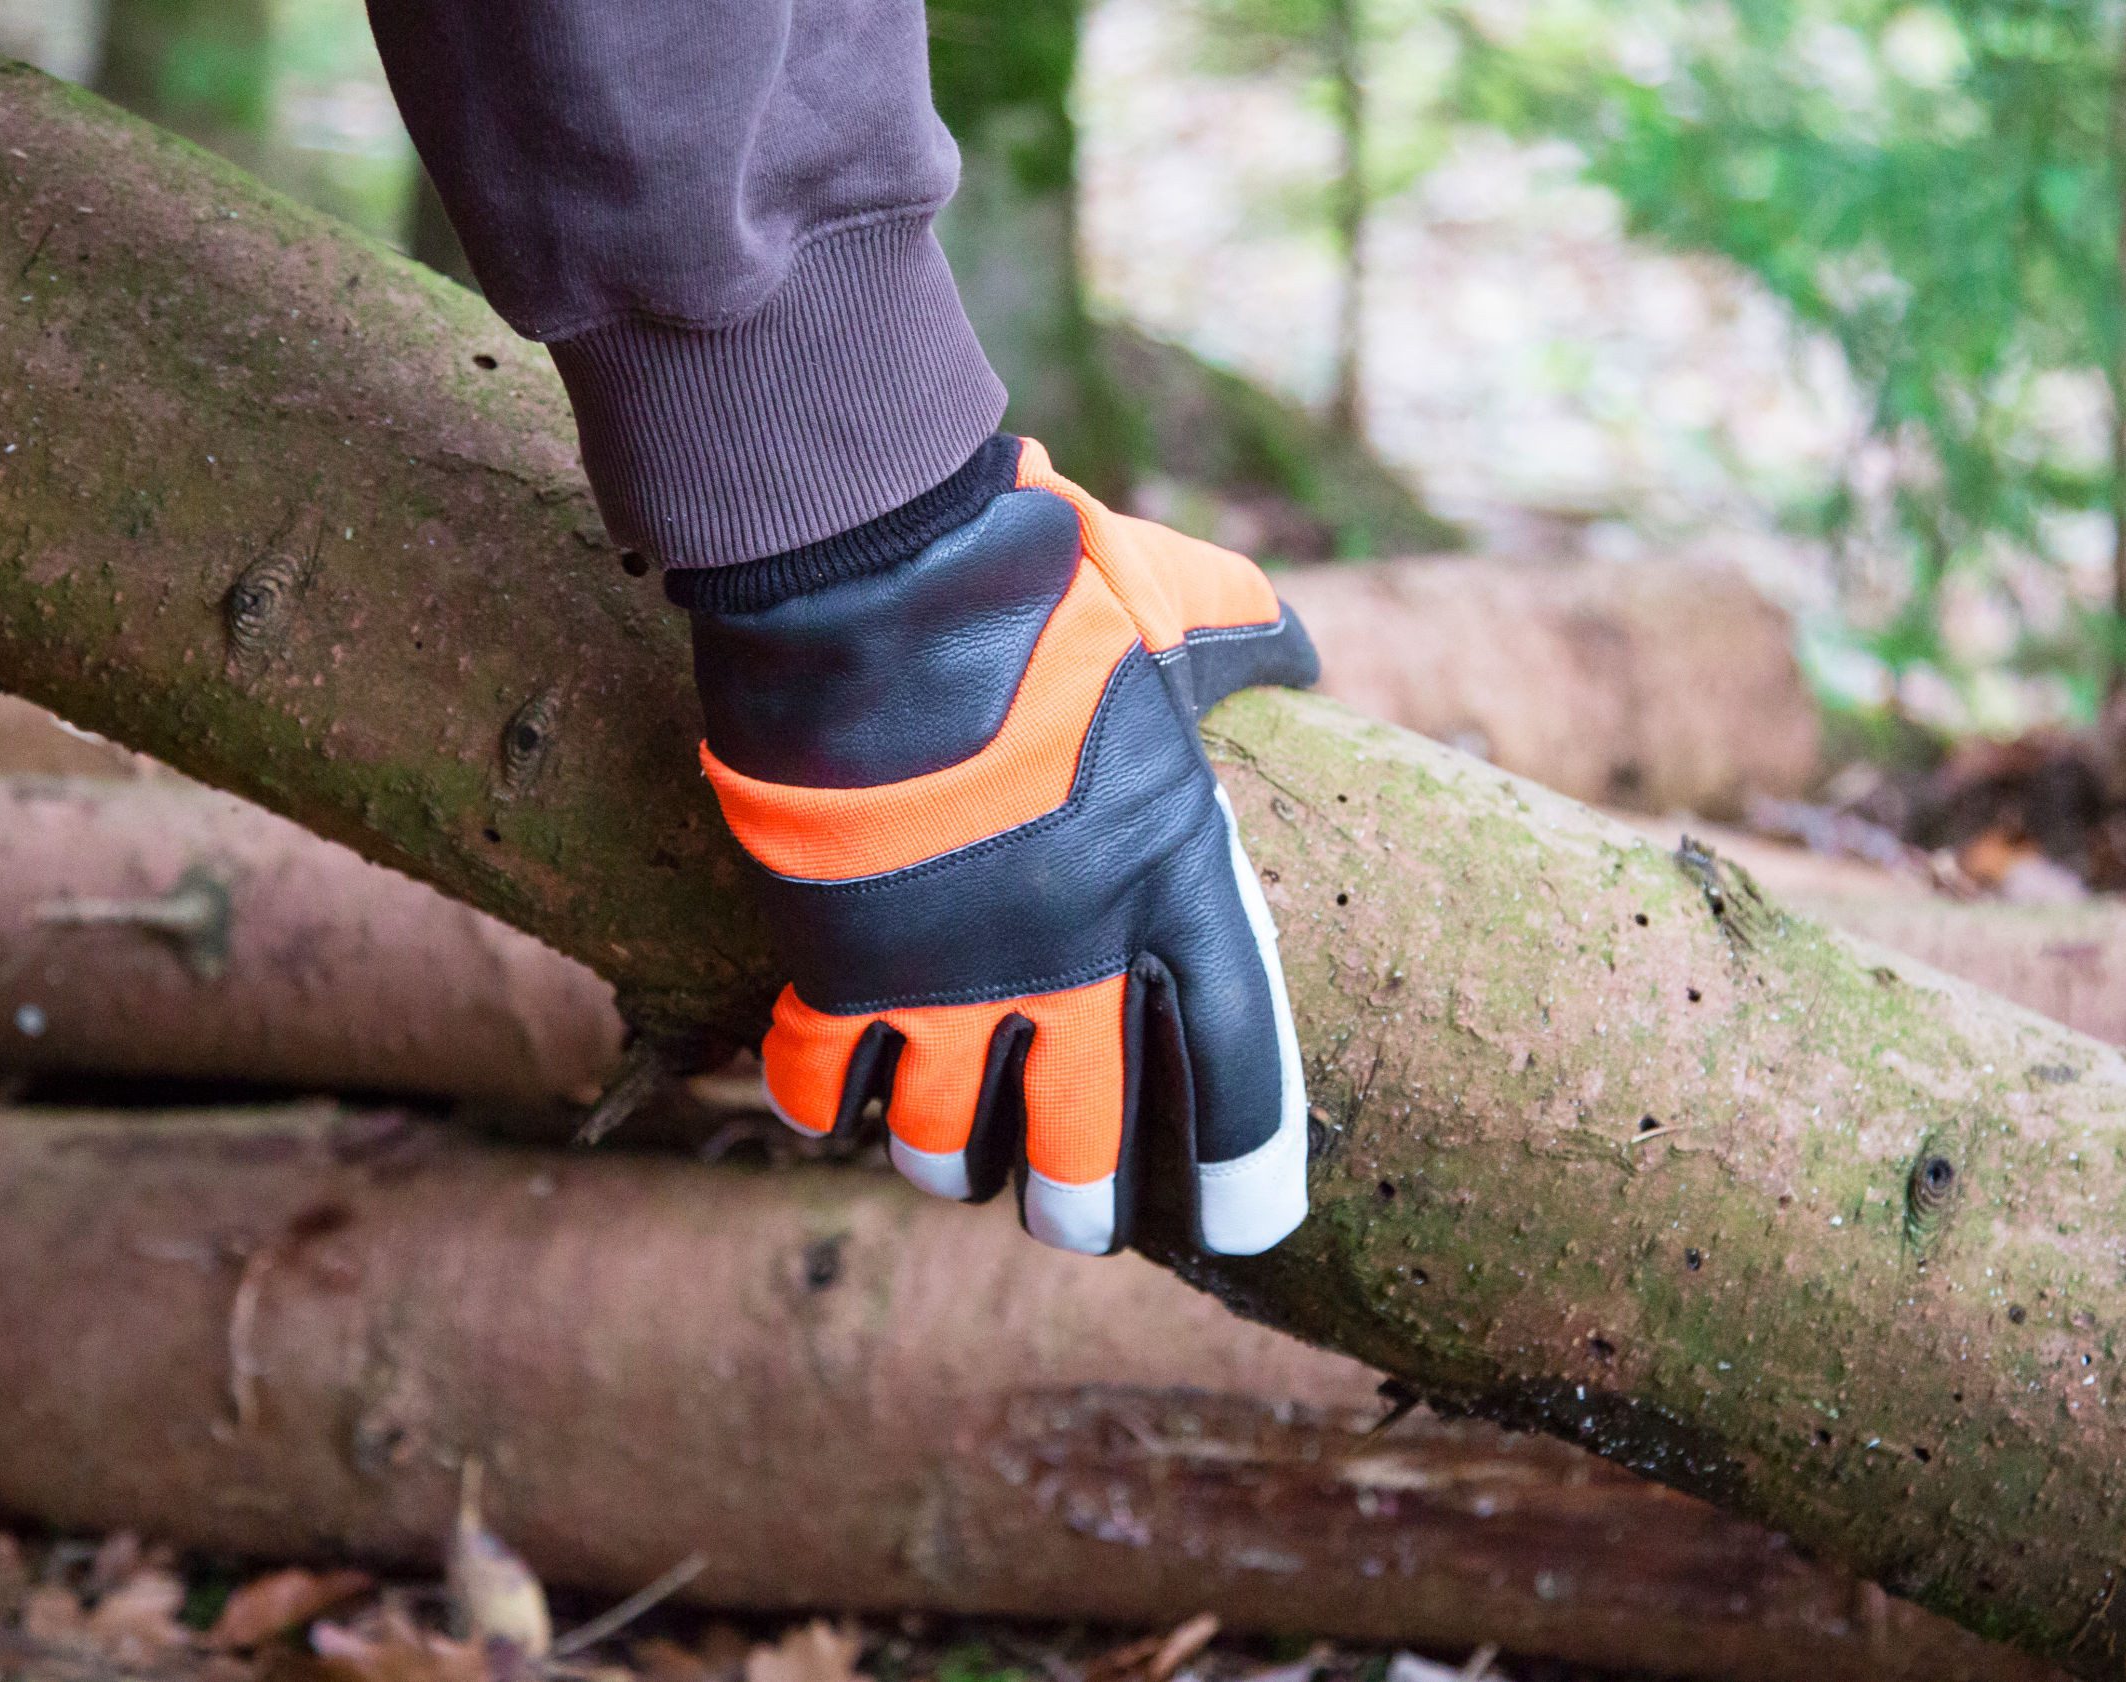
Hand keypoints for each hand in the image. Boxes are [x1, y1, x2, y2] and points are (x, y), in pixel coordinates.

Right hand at [692, 440, 1317, 1254]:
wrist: (878, 588)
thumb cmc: (1040, 592)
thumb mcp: (1177, 604)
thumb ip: (1246, 638)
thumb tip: (1299, 651)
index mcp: (1172, 880)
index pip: (1237, 1065)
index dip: (1248, 1167)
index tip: (1248, 1235)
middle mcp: (1068, 957)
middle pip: (1084, 1144)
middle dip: (1079, 1206)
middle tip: (1073, 1224)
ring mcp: (947, 972)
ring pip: (948, 1139)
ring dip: (952, 1163)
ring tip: (956, 1165)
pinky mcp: (837, 961)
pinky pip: (826, 1084)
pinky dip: (829, 1107)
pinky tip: (838, 1107)